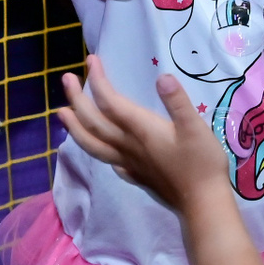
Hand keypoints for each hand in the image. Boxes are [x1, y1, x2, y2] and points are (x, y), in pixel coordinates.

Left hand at [58, 55, 229, 212]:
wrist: (202, 204)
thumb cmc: (202, 164)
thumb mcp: (195, 127)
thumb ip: (178, 102)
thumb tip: (162, 77)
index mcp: (140, 130)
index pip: (110, 102)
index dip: (97, 80)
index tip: (90, 60)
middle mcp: (128, 146)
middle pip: (93, 122)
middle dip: (77, 99)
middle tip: (65, 79)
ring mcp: (130, 163)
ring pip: (93, 144)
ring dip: (74, 128)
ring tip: (61, 114)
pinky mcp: (137, 177)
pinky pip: (109, 161)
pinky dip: (98, 151)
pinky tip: (100, 149)